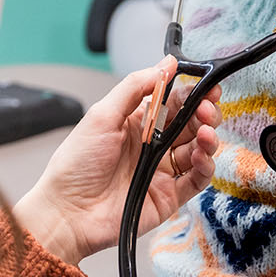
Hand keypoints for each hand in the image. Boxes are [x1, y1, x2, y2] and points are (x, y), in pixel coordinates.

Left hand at [13, 57, 220, 265]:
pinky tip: (201, 156)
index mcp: (137, 122)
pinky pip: (197, 179)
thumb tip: (165, 64)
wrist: (67, 212)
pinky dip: (205, 166)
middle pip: (191, 124)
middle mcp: (152, 144)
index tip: (207, 86)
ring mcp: (162, 170)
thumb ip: (135, 87)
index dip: (192, 93)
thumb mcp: (102, 115)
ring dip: (208, 138)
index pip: (173, 102)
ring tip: (205, 133)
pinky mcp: (169, 196)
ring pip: (198, 149)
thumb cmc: (76, 164)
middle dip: (204, 113)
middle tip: (208, 108)